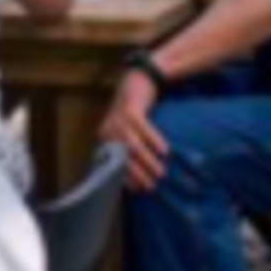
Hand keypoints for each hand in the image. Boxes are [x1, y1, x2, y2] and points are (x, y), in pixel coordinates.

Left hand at [105, 71, 173, 194]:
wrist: (137, 80)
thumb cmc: (134, 110)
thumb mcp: (126, 128)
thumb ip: (127, 147)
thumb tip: (137, 174)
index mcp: (105, 136)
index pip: (112, 163)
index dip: (125, 178)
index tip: (138, 190)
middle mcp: (109, 129)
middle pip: (123, 157)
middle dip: (137, 174)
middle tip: (151, 187)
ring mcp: (119, 119)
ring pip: (133, 146)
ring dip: (147, 161)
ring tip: (160, 173)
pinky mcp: (131, 110)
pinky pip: (143, 129)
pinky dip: (154, 141)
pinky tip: (165, 151)